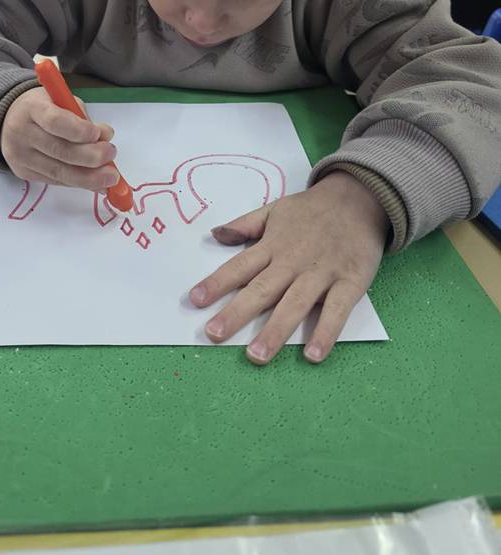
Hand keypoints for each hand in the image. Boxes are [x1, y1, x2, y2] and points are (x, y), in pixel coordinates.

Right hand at [0, 87, 117, 190]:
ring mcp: (20, 156)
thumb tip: (105, 139)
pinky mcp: (24, 173)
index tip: (99, 134)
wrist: (10, 120)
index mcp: (32, 108)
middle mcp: (22, 133)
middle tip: (111, 155)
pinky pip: (56, 181)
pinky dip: (79, 183)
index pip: (55, 121)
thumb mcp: (63, 101)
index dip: (79, 131)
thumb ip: (83, 118)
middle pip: (58, 150)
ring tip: (110, 177)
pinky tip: (97, 183)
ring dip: (89, 177)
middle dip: (90, 157)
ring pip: (58, 172)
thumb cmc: (44, 108)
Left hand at [189, 171, 388, 364]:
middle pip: (262, 290)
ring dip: (275, 331)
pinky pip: (336, 311)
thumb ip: (245, 224)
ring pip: (295, 304)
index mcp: (273, 245)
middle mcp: (293, 261)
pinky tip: (313, 355)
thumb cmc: (312, 210)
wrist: (360, 198)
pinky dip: (326, 332)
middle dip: (236, 313)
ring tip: (256, 355)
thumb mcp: (275, 209)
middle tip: (214, 335)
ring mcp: (322, 273)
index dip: (216, 283)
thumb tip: (214, 234)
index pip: (239, 266)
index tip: (195, 301)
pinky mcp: (350, 282)